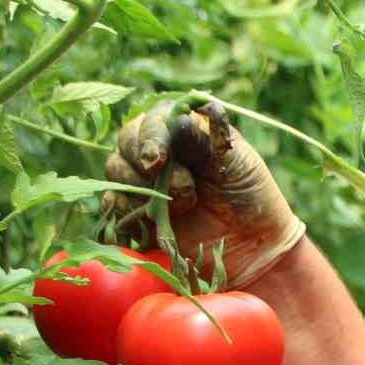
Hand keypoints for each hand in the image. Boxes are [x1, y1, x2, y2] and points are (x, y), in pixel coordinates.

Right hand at [104, 100, 305, 287]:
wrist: (252, 245)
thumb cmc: (249, 196)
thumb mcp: (233, 163)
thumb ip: (203, 142)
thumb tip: (177, 119)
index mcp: (183, 130)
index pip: (152, 120)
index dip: (151, 137)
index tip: (158, 160)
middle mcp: (159, 151)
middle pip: (126, 142)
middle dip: (147, 165)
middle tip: (185, 191)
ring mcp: (144, 181)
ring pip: (116, 170)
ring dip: (143, 189)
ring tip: (184, 206)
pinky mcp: (136, 212)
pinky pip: (112, 203)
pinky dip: (124, 209)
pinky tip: (149, 219)